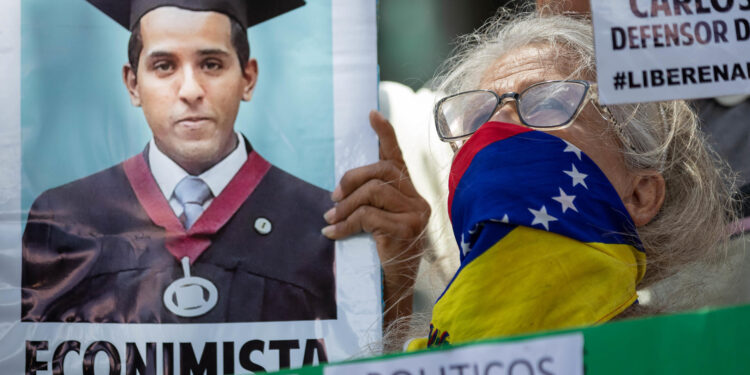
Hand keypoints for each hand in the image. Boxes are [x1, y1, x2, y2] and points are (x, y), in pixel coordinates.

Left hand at [322, 110, 429, 329]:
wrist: (394, 289)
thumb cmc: (383, 255)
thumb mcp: (376, 223)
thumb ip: (369, 203)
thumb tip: (340, 188)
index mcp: (410, 194)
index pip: (398, 158)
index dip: (385, 134)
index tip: (372, 114)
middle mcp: (418, 201)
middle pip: (382, 171)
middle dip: (352, 179)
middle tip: (334, 198)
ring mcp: (416, 215)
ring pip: (374, 191)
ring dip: (347, 205)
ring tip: (332, 219)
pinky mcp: (407, 229)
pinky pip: (369, 216)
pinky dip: (346, 225)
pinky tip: (334, 234)